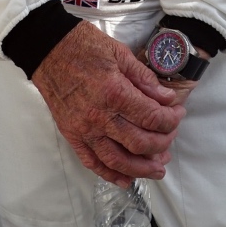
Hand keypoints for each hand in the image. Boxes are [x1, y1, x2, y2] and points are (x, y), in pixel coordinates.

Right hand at [31, 21, 183, 184]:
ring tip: (158, 170)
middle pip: (140, 143)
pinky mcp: (72, 135)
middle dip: (162, 143)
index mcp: (115, 93)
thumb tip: (167, 98)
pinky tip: (126, 179)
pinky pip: (92, 162)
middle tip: (171, 136)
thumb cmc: (83, 47)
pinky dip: (110, 174)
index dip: (171, 120)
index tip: (178, 114)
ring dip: (142, 169)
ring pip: (118, 160)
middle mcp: (100, 117)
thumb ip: (145, 79)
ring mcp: (84, 130)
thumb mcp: (120, 54)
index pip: (152, 118)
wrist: (47, 49)